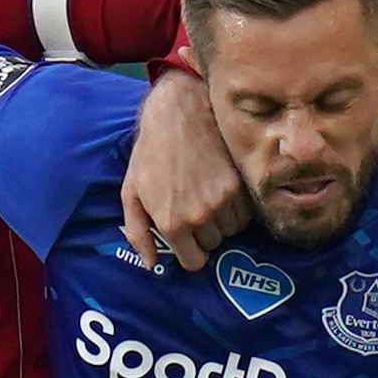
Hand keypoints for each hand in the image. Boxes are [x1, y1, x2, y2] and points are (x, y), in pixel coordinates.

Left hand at [120, 65, 245, 272]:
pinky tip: (224, 188)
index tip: (189, 240)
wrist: (178, 113)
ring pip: (232, 229)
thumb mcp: (131, 193)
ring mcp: (224, 200)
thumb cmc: (150, 153)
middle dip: (205, 232)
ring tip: (209, 196)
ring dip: (223, 219)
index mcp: (172, 223)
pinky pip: (246, 212)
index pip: (194, 262)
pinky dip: (238, 206)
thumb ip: (138, 233)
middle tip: (195, 208)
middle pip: (214, 244)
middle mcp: (200, 217)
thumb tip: (150, 264)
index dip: (191, 253)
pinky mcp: (241, 183)